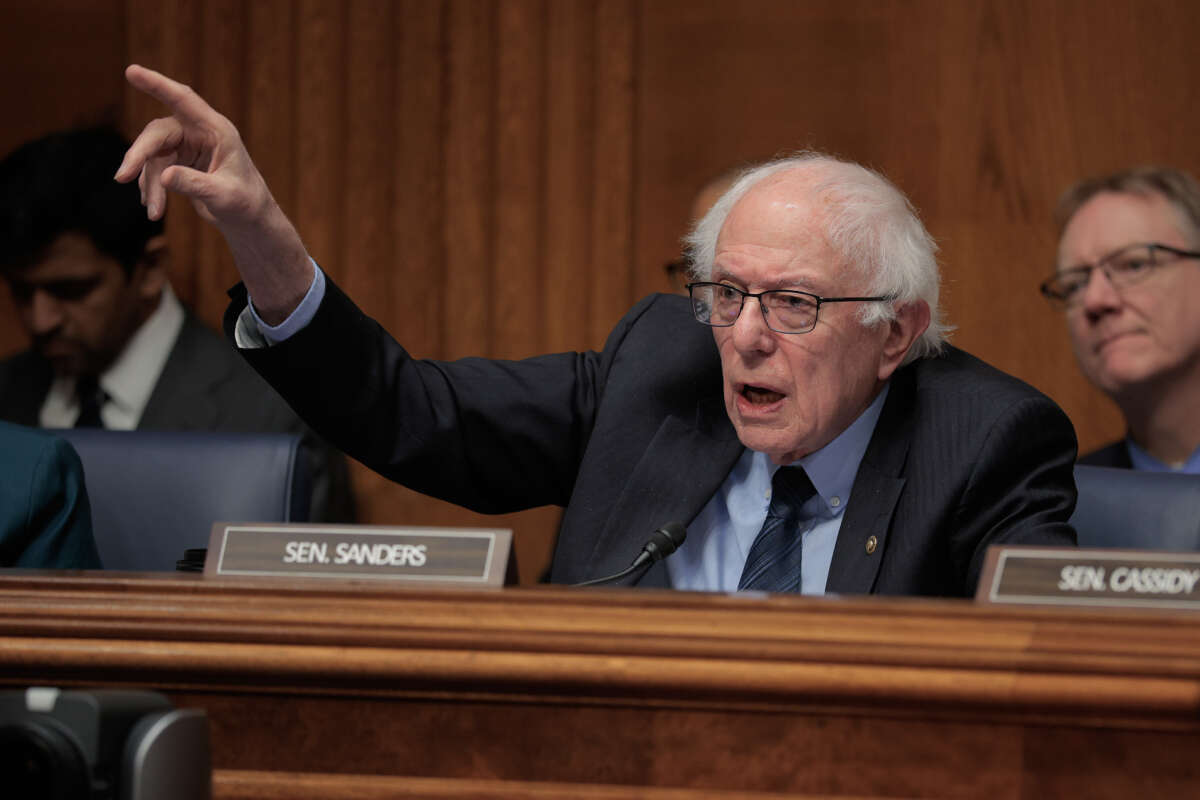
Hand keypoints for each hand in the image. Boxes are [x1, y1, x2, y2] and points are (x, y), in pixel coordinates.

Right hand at [115, 64, 312, 322]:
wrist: (249, 219)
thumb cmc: (245, 203)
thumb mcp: (223, 196)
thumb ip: (195, 185)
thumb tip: (165, 176)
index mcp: (217, 129)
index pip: (183, 100)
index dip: (158, 84)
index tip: (131, 71)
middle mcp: (199, 132)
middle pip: (158, 133)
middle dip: (139, 155)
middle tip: (122, 177)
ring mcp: (187, 145)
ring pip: (153, 156)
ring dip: (149, 183)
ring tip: (155, 213)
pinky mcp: (179, 160)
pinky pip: (155, 168)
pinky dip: (151, 187)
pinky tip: (154, 208)